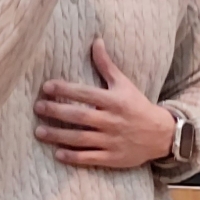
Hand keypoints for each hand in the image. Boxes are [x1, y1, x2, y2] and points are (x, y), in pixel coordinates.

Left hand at [34, 38, 176, 168]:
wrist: (161, 135)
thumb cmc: (137, 106)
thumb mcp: (124, 84)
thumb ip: (107, 66)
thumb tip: (96, 41)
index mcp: (114, 101)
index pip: (86, 93)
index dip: (65, 90)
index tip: (46, 86)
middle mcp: (112, 120)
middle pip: (80, 116)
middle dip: (57, 111)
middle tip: (37, 107)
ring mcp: (112, 141)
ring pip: (81, 138)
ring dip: (58, 135)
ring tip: (39, 131)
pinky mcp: (113, 158)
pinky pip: (90, 158)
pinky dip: (73, 157)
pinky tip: (57, 154)